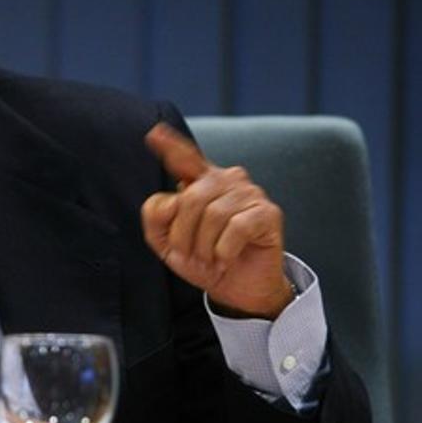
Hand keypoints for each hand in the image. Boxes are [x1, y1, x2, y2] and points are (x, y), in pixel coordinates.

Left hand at [141, 122, 293, 318]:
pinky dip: (224, 251)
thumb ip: (156, 218)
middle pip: (190, 198)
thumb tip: (171, 200)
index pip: (185, 158)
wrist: (237, 290)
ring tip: (210, 258)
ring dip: (204, 247)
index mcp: (201, 182)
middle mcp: (227, 180)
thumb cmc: (204, 260)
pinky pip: (236, 227)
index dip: (170, 145)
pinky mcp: (268, 212)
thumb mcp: (167, 243)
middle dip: (183, 235)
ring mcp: (250, 193)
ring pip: (213, 214)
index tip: (154, 133)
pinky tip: (227, 258)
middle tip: (192, 254)